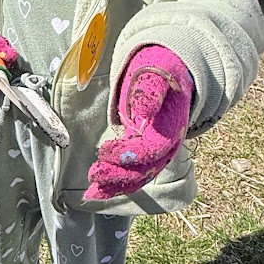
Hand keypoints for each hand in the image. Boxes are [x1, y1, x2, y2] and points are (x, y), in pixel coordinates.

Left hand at [84, 46, 193, 199]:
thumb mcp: (155, 74)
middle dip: (120, 175)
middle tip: (94, 174)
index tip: (107, 152)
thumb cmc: (159, 71)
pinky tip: (98, 192)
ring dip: (116, 186)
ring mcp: (158, 152)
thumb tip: (144, 111)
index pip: (153, 149)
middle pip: (146, 169)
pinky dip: (116, 185)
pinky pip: (134, 175)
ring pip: (140, 177)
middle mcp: (168, 144)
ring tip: (93, 191)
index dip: (131, 155)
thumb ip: (150, 92)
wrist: (170, 72)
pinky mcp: (145, 154)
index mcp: (170, 126)